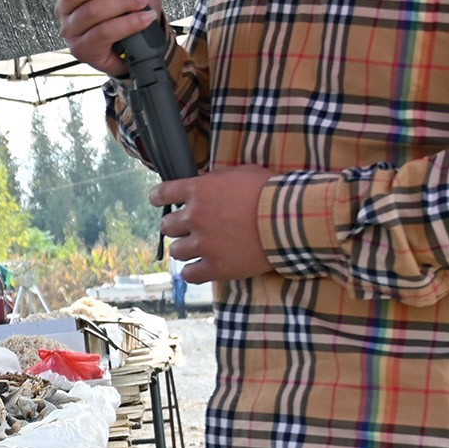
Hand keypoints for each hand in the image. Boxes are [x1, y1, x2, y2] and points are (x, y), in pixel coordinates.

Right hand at [34, 0, 164, 78]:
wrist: (151, 39)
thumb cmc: (135, 6)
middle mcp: (66, 10)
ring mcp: (73, 31)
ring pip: (90, 12)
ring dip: (121, 3)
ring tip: (141, 0)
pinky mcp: (84, 49)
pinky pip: (103, 33)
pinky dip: (127, 23)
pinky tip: (142, 17)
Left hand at [155, 164, 275, 284]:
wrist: (289, 219)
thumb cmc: (269, 191)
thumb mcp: (241, 173)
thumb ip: (216, 180)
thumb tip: (205, 183)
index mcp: (197, 191)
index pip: (163, 193)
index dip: (159, 197)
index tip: (159, 200)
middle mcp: (194, 218)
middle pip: (168, 226)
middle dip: (178, 226)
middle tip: (191, 228)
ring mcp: (203, 244)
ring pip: (176, 251)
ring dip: (185, 249)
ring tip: (199, 248)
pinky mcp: (215, 267)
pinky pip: (189, 275)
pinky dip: (193, 272)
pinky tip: (200, 268)